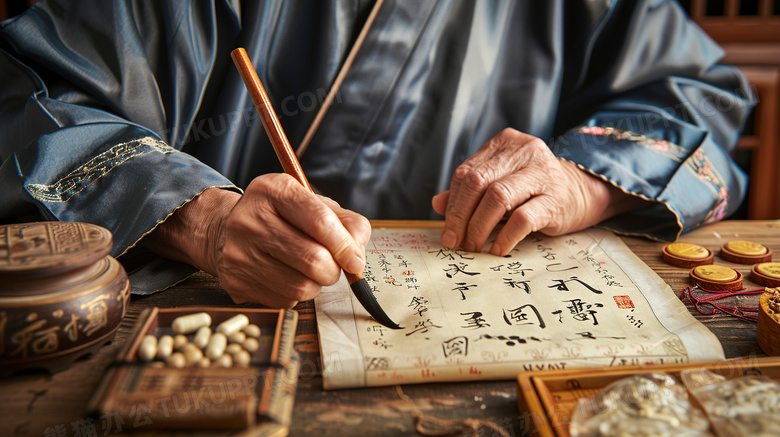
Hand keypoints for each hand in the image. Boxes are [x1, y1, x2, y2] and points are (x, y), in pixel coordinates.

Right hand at [142, 175, 370, 307]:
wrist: (225, 230)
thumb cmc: (281, 217)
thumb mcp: (314, 205)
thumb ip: (346, 223)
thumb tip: (357, 257)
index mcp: (273, 190)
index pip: (320, 222)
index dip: (345, 246)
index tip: (355, 261)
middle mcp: (250, 219)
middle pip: (313, 260)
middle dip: (334, 270)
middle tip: (332, 266)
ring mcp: (238, 252)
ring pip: (301, 287)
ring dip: (316, 284)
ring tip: (309, 271)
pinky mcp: (235, 281)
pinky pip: (284, 300)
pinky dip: (296, 294)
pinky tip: (286, 276)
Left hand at [431, 128, 643, 255]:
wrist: (581, 194)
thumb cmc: (532, 191)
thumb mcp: (500, 185)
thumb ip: (470, 192)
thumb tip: (437, 204)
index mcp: (505, 144)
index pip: (466, 173)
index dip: (453, 204)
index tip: (447, 232)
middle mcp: (524, 151)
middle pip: (478, 183)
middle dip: (461, 217)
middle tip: (455, 243)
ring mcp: (542, 173)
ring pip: (497, 198)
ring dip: (479, 228)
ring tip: (473, 248)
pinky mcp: (555, 198)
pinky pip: (522, 218)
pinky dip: (504, 237)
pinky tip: (497, 250)